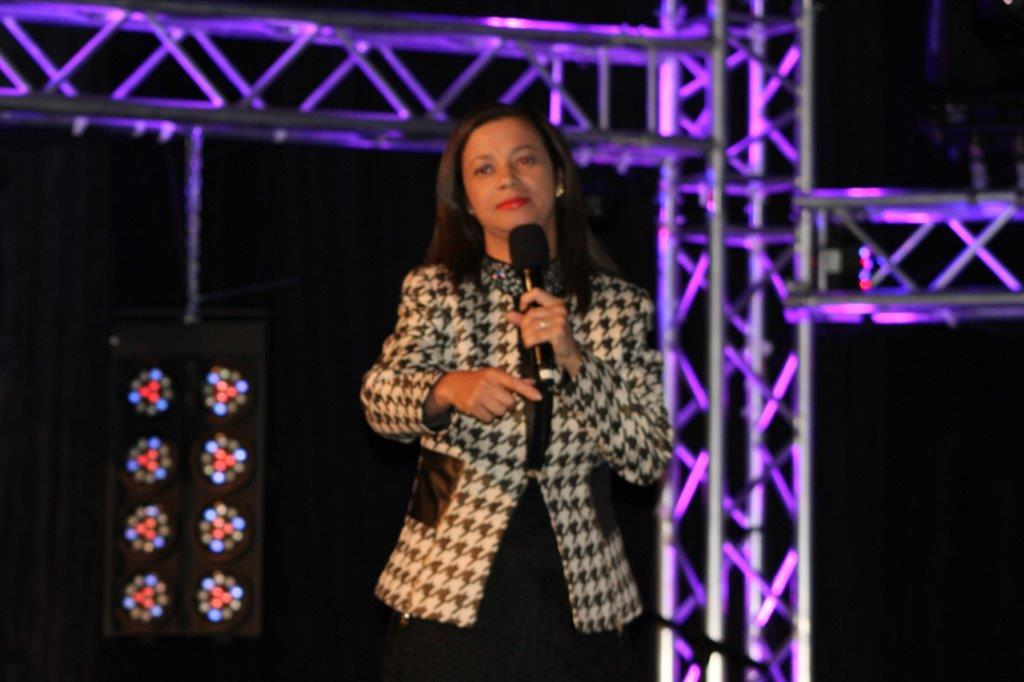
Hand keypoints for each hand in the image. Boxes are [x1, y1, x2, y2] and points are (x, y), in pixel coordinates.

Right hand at [425, 368, 542, 422]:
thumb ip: (513, 381)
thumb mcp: (494, 375)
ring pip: (500, 412)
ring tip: (489, 403)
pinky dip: (487, 417)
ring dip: (498, 411)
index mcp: (494, 374)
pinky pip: (488, 419)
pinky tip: (481, 408)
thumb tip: (532, 383)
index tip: (539, 397)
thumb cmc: (479, 379)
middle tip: (500, 400)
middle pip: (510, 403)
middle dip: (508, 405)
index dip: (528, 391)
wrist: (453, 384)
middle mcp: (487, 383)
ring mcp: (478, 395)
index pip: (515, 383)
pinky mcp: (471, 406)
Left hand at [506, 288, 581, 377]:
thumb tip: (508, 314)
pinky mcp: (559, 331)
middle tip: (526, 334)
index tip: (522, 310)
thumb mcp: (537, 325)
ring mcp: (560, 320)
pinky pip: (536, 335)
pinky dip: (530, 341)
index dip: (525, 299)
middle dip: (524, 326)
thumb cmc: (552, 337)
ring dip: (526, 335)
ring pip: (532, 325)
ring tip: (528, 340)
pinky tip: (529, 344)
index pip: (536, 292)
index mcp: (555, 303)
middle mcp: (559, 309)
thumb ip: (523, 319)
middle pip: (530, 313)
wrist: (567, 353)